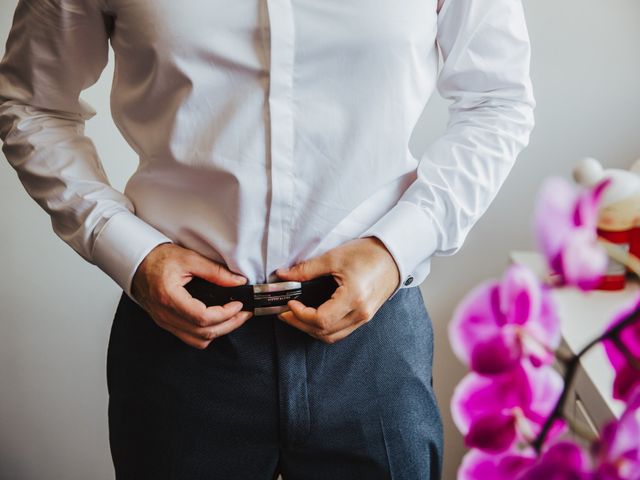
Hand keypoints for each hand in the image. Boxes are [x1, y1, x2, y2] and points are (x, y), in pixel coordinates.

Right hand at [131, 243, 252, 349]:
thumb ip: (216, 272)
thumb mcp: (189, 259)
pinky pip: (190, 338)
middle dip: (229, 325)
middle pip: (203, 333)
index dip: (225, 314)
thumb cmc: (158, 259)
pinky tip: (217, 321)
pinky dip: (207, 333)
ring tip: (234, 318)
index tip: (238, 304)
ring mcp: (165, 322)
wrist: (137, 263)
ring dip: (220, 331)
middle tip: (244, 313)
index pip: (202, 317)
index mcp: (169, 298)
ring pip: (198, 340)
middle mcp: (165, 315)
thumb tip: (238, 282)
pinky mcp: (167, 323)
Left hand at [275, 236, 400, 343]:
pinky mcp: (365, 316)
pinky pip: (341, 331)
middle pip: (324, 332)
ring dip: (311, 329)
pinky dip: (325, 329)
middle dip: (300, 325)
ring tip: (297, 316)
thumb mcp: (334, 257)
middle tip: (285, 313)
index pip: (321, 319)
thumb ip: (307, 269)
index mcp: (354, 298)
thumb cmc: (369, 253)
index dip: (300, 315)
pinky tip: (314, 317)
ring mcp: (364, 317)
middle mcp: (360, 313)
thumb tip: (284, 276)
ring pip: (332, 336)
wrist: (394, 254)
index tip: (290, 304)